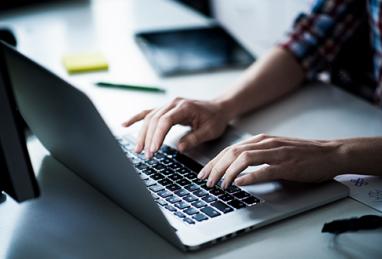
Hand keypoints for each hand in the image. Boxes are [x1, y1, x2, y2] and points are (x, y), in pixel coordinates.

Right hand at [122, 97, 230, 158]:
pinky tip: (125, 124)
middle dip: (148, 138)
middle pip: (154, 120)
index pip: (165, 121)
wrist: (219, 108)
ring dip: (142, 133)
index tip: (153, 149)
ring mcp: (168, 105)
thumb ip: (194, 138)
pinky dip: (136, 118)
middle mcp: (173, 103)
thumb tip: (179, 147)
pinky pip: (148, 113)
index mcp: (184, 107)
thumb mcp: (210, 131)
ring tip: (138, 149)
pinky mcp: (166, 109)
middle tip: (146, 155)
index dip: (157, 136)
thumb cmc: (215, 119)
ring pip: (149, 118)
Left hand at [197, 134, 343, 188]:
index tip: (204, 173)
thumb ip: (256, 155)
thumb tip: (235, 168)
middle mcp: (266, 143)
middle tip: (206, 181)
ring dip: (228, 172)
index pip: (230, 149)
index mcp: (261, 140)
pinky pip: (265, 169)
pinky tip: (240, 183)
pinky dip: (250, 176)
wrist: (330, 153)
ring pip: (244, 158)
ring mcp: (277, 153)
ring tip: (219, 184)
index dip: (214, 161)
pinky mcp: (288, 165)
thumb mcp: (274, 150)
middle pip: (232, 152)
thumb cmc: (302, 153)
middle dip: (215, 167)